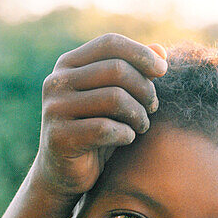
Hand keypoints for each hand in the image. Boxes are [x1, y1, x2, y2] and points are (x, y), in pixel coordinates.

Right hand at [35, 33, 166, 196]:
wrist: (64, 173)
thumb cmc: (96, 130)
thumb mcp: (116, 97)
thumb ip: (136, 72)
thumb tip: (161, 51)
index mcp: (68, 64)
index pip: (110, 43)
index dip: (141, 54)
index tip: (163, 71)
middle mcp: (56, 82)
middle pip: (116, 69)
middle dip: (144, 89)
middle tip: (152, 107)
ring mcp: (54, 109)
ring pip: (114, 98)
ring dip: (138, 114)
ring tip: (142, 125)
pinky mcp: (58, 137)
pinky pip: (106, 129)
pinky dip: (126, 134)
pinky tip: (127, 138)